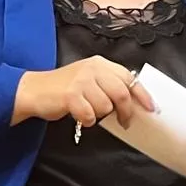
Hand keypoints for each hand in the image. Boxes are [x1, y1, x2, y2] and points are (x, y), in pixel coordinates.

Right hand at [14, 55, 153, 127]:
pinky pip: (90, 116)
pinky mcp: (71, 95)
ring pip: (106, 107)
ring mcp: (81, 81)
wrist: (34, 90)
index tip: (151, 109)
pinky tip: (77, 114)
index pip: (129, 78)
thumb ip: (109, 84)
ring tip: (87, 110)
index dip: (143, 95)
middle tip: (125, 122)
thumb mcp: (89, 78)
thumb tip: (135, 102)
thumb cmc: (64, 88)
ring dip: (98, 114)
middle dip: (126, 112)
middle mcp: (92, 69)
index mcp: (99, 63)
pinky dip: (85, 120)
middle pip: (122, 94)